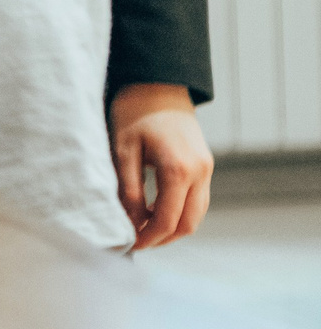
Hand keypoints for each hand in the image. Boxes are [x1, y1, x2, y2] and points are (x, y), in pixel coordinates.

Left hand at [112, 83, 211, 247]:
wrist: (158, 83)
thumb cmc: (134, 112)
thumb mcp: (123, 150)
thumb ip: (128, 189)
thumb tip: (131, 222)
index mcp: (179, 170)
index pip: (168, 220)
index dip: (149, 238)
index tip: (129, 245)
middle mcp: (200, 173)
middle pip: (188, 224)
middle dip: (163, 238)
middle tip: (136, 241)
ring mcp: (206, 169)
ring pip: (196, 214)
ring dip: (173, 227)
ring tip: (143, 228)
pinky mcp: (205, 165)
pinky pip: (197, 200)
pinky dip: (179, 211)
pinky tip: (155, 210)